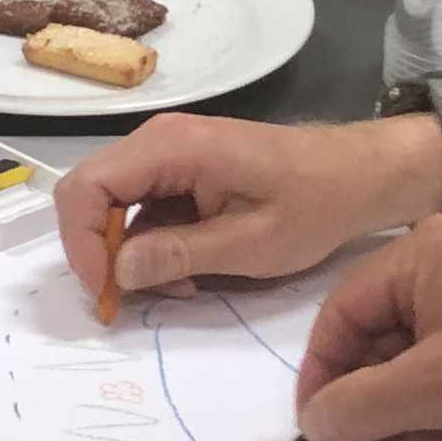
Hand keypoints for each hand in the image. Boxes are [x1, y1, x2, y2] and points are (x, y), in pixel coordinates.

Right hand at [56, 112, 439, 310]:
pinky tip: (189, 272)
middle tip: (128, 300)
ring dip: (131, 254)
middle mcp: (160, 140)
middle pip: (91, 194)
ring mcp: (170, 154)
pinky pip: (145, 208)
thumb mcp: (250, 243)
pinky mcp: (183, 171)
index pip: (86, 187)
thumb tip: (118, 270)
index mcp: (172, 147)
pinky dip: (154, 245)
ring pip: (115, 206)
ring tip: (177, 288)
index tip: (106, 291)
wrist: (360, 176)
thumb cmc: (314, 204)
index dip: (81, 243)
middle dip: (101, 252)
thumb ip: (180, 254)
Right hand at [293, 215, 441, 440]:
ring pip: (405, 378)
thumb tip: (309, 427)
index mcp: (423, 255)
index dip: (322, 374)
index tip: (315, 431)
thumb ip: (358, 407)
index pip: (341, 313)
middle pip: (373, 348)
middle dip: (376, 405)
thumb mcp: (434, 389)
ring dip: (412, 422)